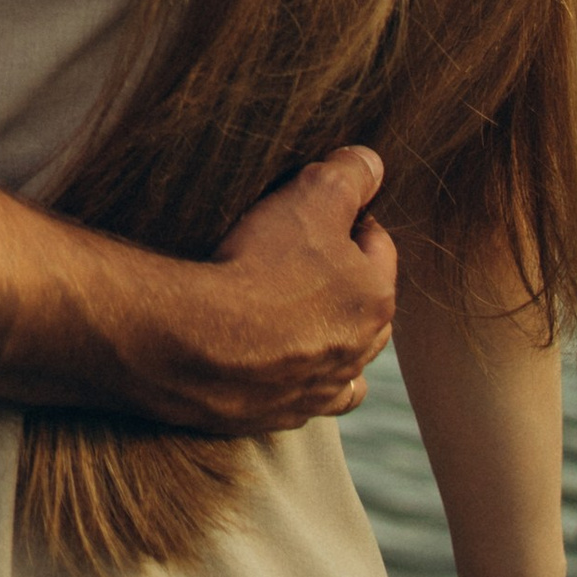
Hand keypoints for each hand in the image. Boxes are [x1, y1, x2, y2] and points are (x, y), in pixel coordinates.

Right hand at [139, 148, 397, 434]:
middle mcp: (358, 352)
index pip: (377, 244)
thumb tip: (372, 162)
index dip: (345, 217)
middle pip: (361, 303)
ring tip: (289, 309)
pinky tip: (277, 360)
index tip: (308, 208)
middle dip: (340, 277)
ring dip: (327, 334)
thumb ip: (349, 175)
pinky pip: (306, 396)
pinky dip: (300, 379)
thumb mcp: (311, 196)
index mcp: (376, 300)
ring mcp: (320, 388)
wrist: (198, 341)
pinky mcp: (280, 413)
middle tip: (294, 251)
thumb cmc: (259, 265)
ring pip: (343, 359)